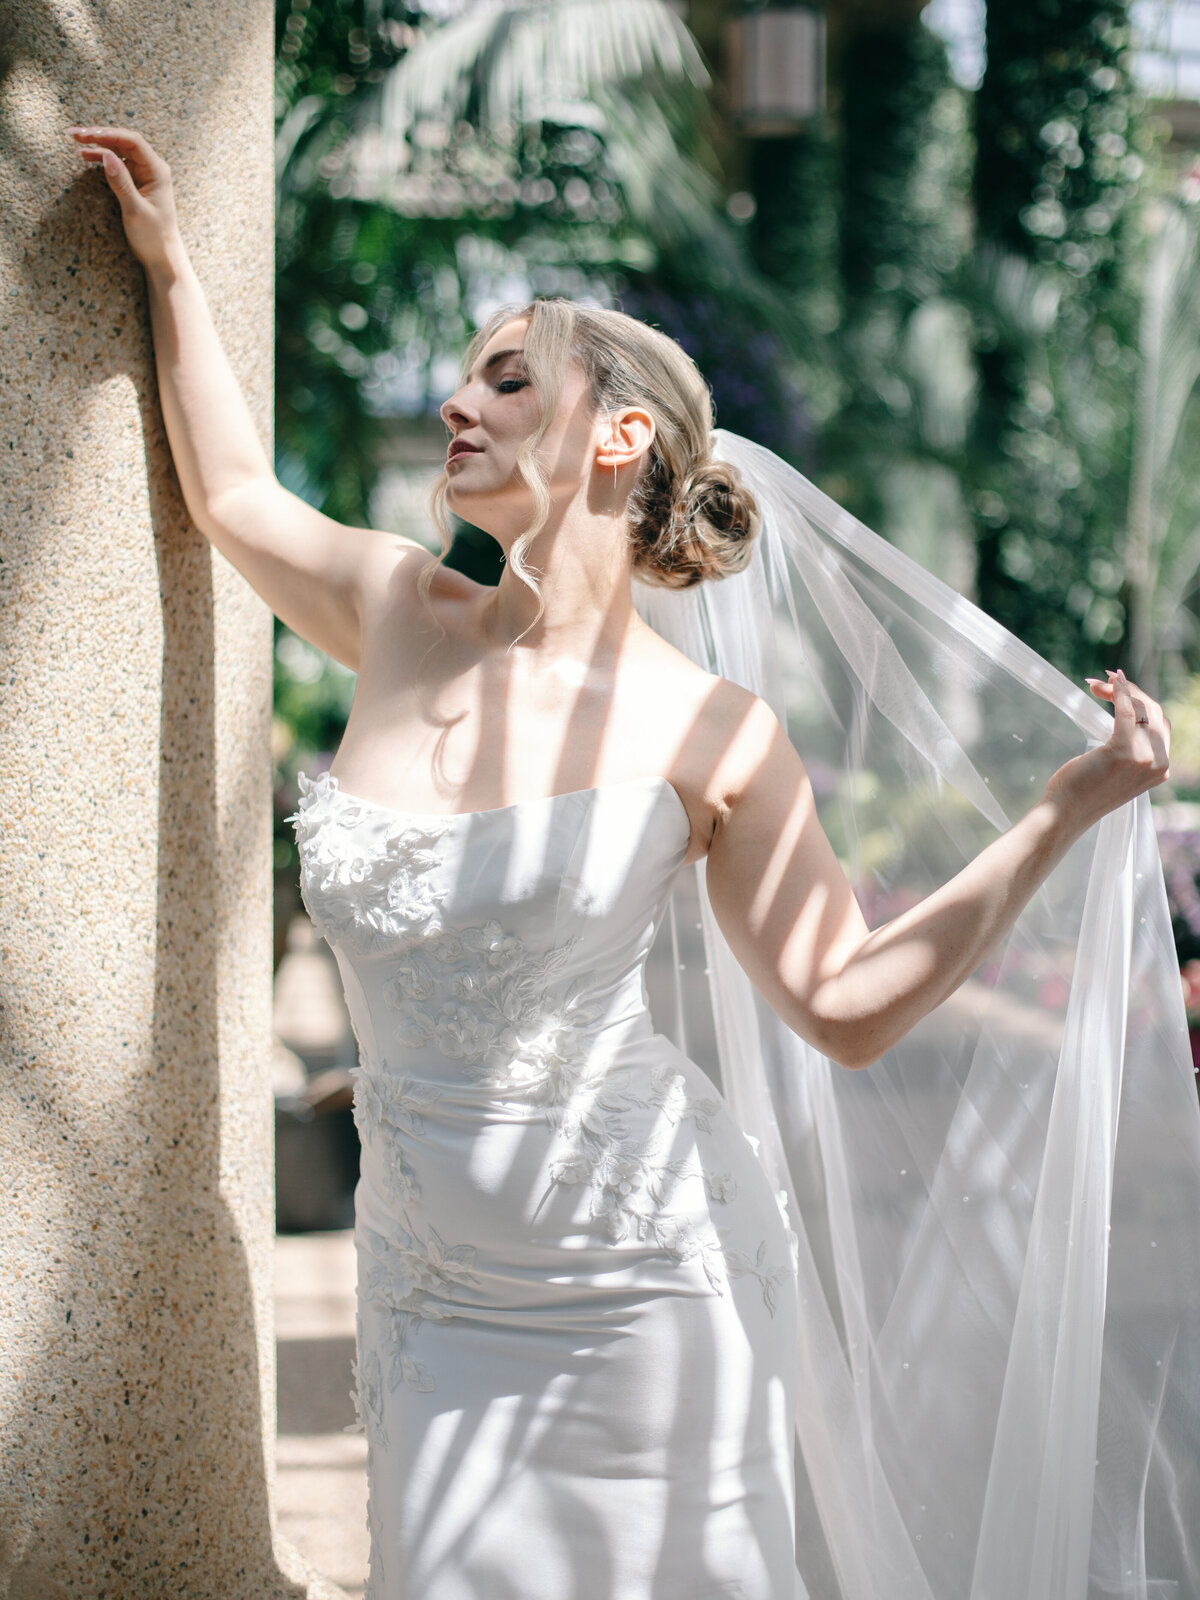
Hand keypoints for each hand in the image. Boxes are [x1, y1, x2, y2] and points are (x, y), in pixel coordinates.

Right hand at [67, 126, 180, 272]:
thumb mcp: (135, 211)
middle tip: (74, 134)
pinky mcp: (136, 182)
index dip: (107, 134)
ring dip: (98, 144)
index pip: (132, 141)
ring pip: (119, 150)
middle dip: (99, 135)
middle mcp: (152, 168)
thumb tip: (107, 156)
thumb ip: (121, 183)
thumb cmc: (153, 237)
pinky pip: (118, 163)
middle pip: (124, 141)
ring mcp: (144, 174)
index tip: (86, 134)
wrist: (162, 256)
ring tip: (75, 140)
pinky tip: (85, 155)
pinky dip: (102, 157)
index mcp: (157, 171)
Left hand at [1043, 669, 1169, 822]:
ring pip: (1142, 710)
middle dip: (1131, 693)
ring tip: (1097, 685)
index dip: (1143, 704)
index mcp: (1161, 770)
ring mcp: (1144, 759)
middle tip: (1103, 684)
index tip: (1118, 691)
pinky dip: (1120, 692)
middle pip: (1155, 714)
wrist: (1066, 813)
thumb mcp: (1117, 771)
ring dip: (1119, 691)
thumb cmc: (1083, 791)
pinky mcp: (1124, 751)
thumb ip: (1131, 750)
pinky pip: (1126, 712)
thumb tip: (1128, 715)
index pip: (1161, 726)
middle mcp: (1159, 764)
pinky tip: (1110, 681)